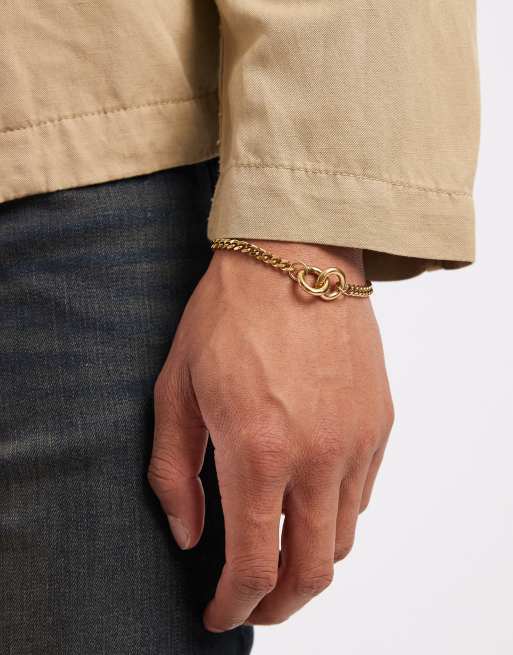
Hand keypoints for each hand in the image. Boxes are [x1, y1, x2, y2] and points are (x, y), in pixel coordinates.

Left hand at [147, 240, 393, 630]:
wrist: (295, 256)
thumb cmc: (228, 315)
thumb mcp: (175, 389)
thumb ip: (174, 473)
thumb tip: (188, 535)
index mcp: (258, 451)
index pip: (255, 563)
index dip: (234, 604)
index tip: (217, 614)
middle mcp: (318, 456)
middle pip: (313, 570)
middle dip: (281, 603)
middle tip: (254, 602)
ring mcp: (357, 441)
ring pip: (343, 538)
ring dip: (309, 560)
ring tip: (280, 551)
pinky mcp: (378, 423)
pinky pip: (362, 495)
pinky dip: (334, 517)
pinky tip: (309, 499)